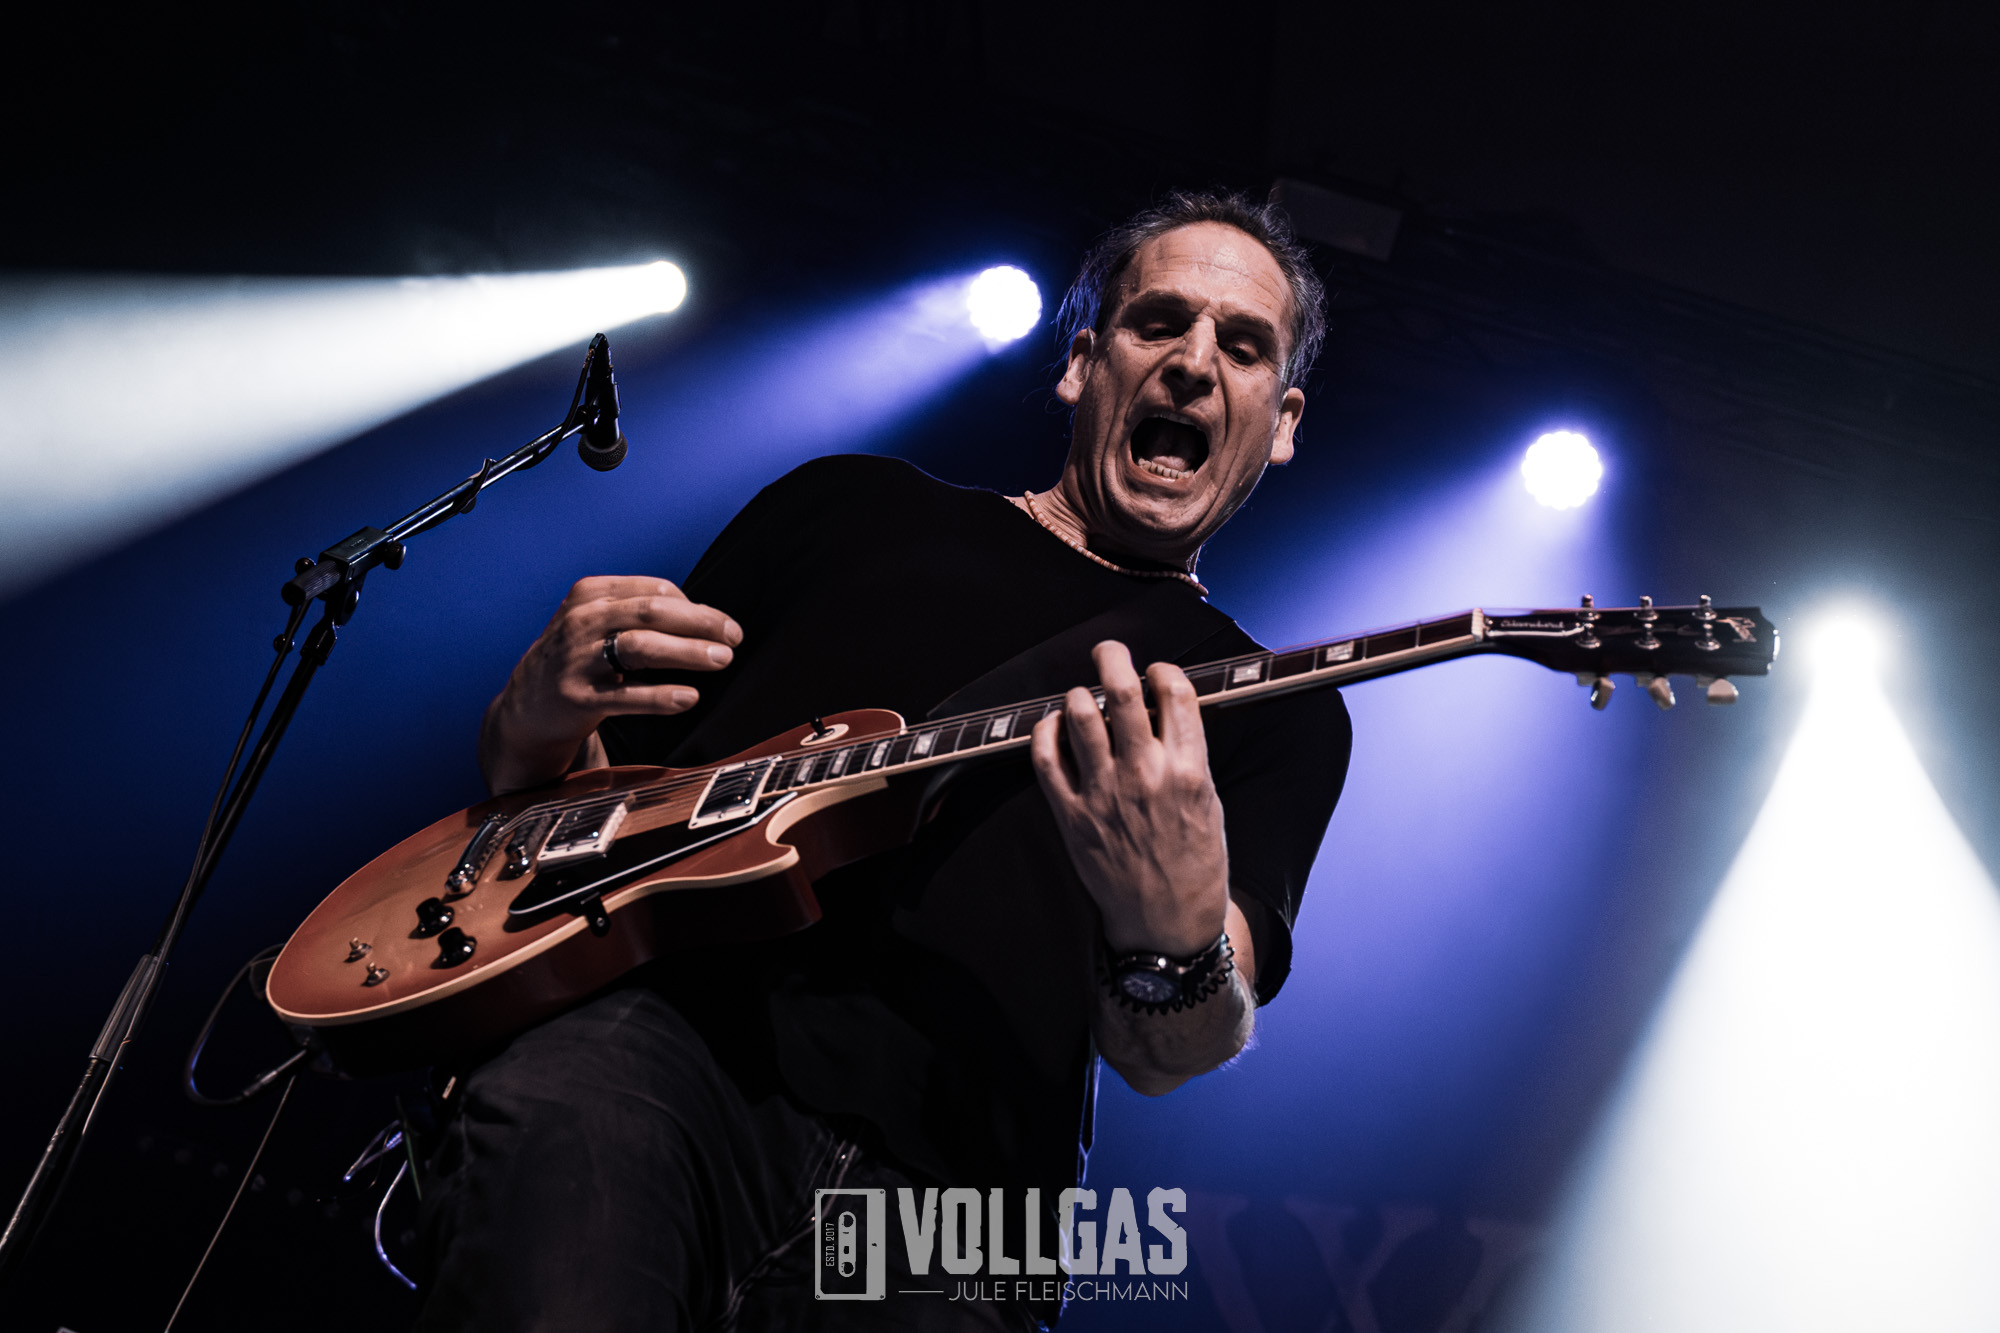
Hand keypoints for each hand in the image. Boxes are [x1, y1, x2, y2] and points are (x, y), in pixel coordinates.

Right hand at [480, 576, 741, 793]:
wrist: (527, 707)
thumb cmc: (579, 659)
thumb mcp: (597, 623)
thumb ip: (640, 613)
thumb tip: (707, 617)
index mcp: (590, 594)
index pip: (654, 590)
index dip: (695, 606)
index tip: (723, 624)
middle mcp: (581, 620)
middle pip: (652, 612)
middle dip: (701, 622)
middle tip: (735, 637)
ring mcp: (576, 658)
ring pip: (641, 646)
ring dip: (688, 651)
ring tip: (723, 660)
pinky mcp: (577, 697)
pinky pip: (626, 696)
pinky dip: (661, 696)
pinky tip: (689, 697)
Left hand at [1029, 640, 1228, 956]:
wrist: (1166, 923)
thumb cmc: (1195, 866)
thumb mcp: (1210, 804)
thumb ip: (1188, 756)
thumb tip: (1166, 712)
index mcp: (1189, 771)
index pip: (1175, 693)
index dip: (1162, 670)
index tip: (1156, 673)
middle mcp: (1145, 777)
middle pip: (1123, 692)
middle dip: (1114, 658)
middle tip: (1109, 652)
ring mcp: (1105, 795)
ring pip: (1081, 717)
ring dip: (1081, 694)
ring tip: (1086, 696)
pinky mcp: (1073, 816)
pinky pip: (1046, 758)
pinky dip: (1046, 731)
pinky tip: (1055, 726)